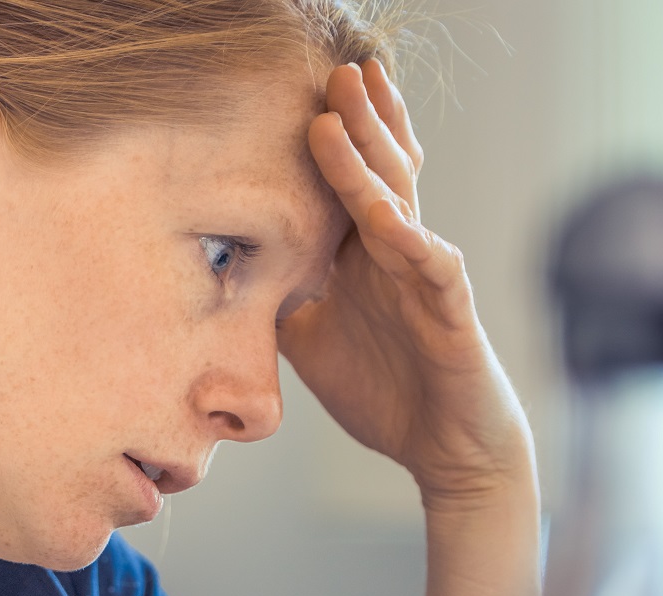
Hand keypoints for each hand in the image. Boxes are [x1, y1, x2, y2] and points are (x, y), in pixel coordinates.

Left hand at [277, 60, 534, 500]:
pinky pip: (433, 269)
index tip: (304, 91)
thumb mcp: (308, 337)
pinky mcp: (451, 315)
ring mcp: (425, 279)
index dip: (335, 137)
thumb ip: (277, 297)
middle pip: (377, 174)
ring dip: (369, 161)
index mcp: (363, 255)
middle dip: (355, 121)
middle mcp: (396, 255)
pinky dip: (410, 241)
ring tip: (342, 115)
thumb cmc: (382, 386)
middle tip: (333, 71)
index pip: (348, 182)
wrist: (442, 448)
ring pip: (399, 205)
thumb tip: (221, 274)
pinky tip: (385, 215)